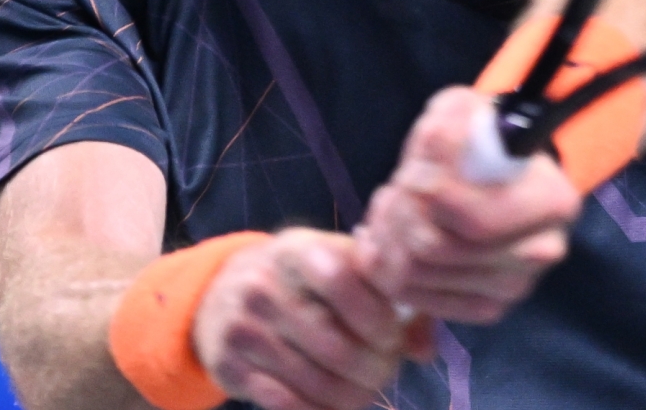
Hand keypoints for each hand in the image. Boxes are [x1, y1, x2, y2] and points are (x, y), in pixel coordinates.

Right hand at [192, 228, 423, 409]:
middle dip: (374, 369)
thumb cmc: (301, 279)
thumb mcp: (338, 265)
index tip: (391, 335)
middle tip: (385, 372)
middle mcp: (263, 285)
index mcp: (296, 250)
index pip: (342, 280)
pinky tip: (332, 403)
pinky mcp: (230, 366)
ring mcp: (243, 328)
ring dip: (352, 396)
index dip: (377, 316)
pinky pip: (286, 403)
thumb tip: (423, 349)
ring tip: (365, 391)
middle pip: (336, 346)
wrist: (222, 292)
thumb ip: (388, 295)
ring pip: (315, 381)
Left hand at [356, 86, 582, 323]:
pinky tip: (387, 237)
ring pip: (417, 274)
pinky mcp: (486, 308)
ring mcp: (514, 288)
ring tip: (388, 208)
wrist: (502, 178)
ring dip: (387, 236)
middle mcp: (540, 253)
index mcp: (552, 203)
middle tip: (395, 189)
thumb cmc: (483, 142)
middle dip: (400, 213)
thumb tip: (431, 146)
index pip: (476, 220)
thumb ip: (448, 123)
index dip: (429, 195)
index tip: (413, 171)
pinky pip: (413, 297)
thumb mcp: (466, 112)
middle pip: (437, 249)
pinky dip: (385, 266)